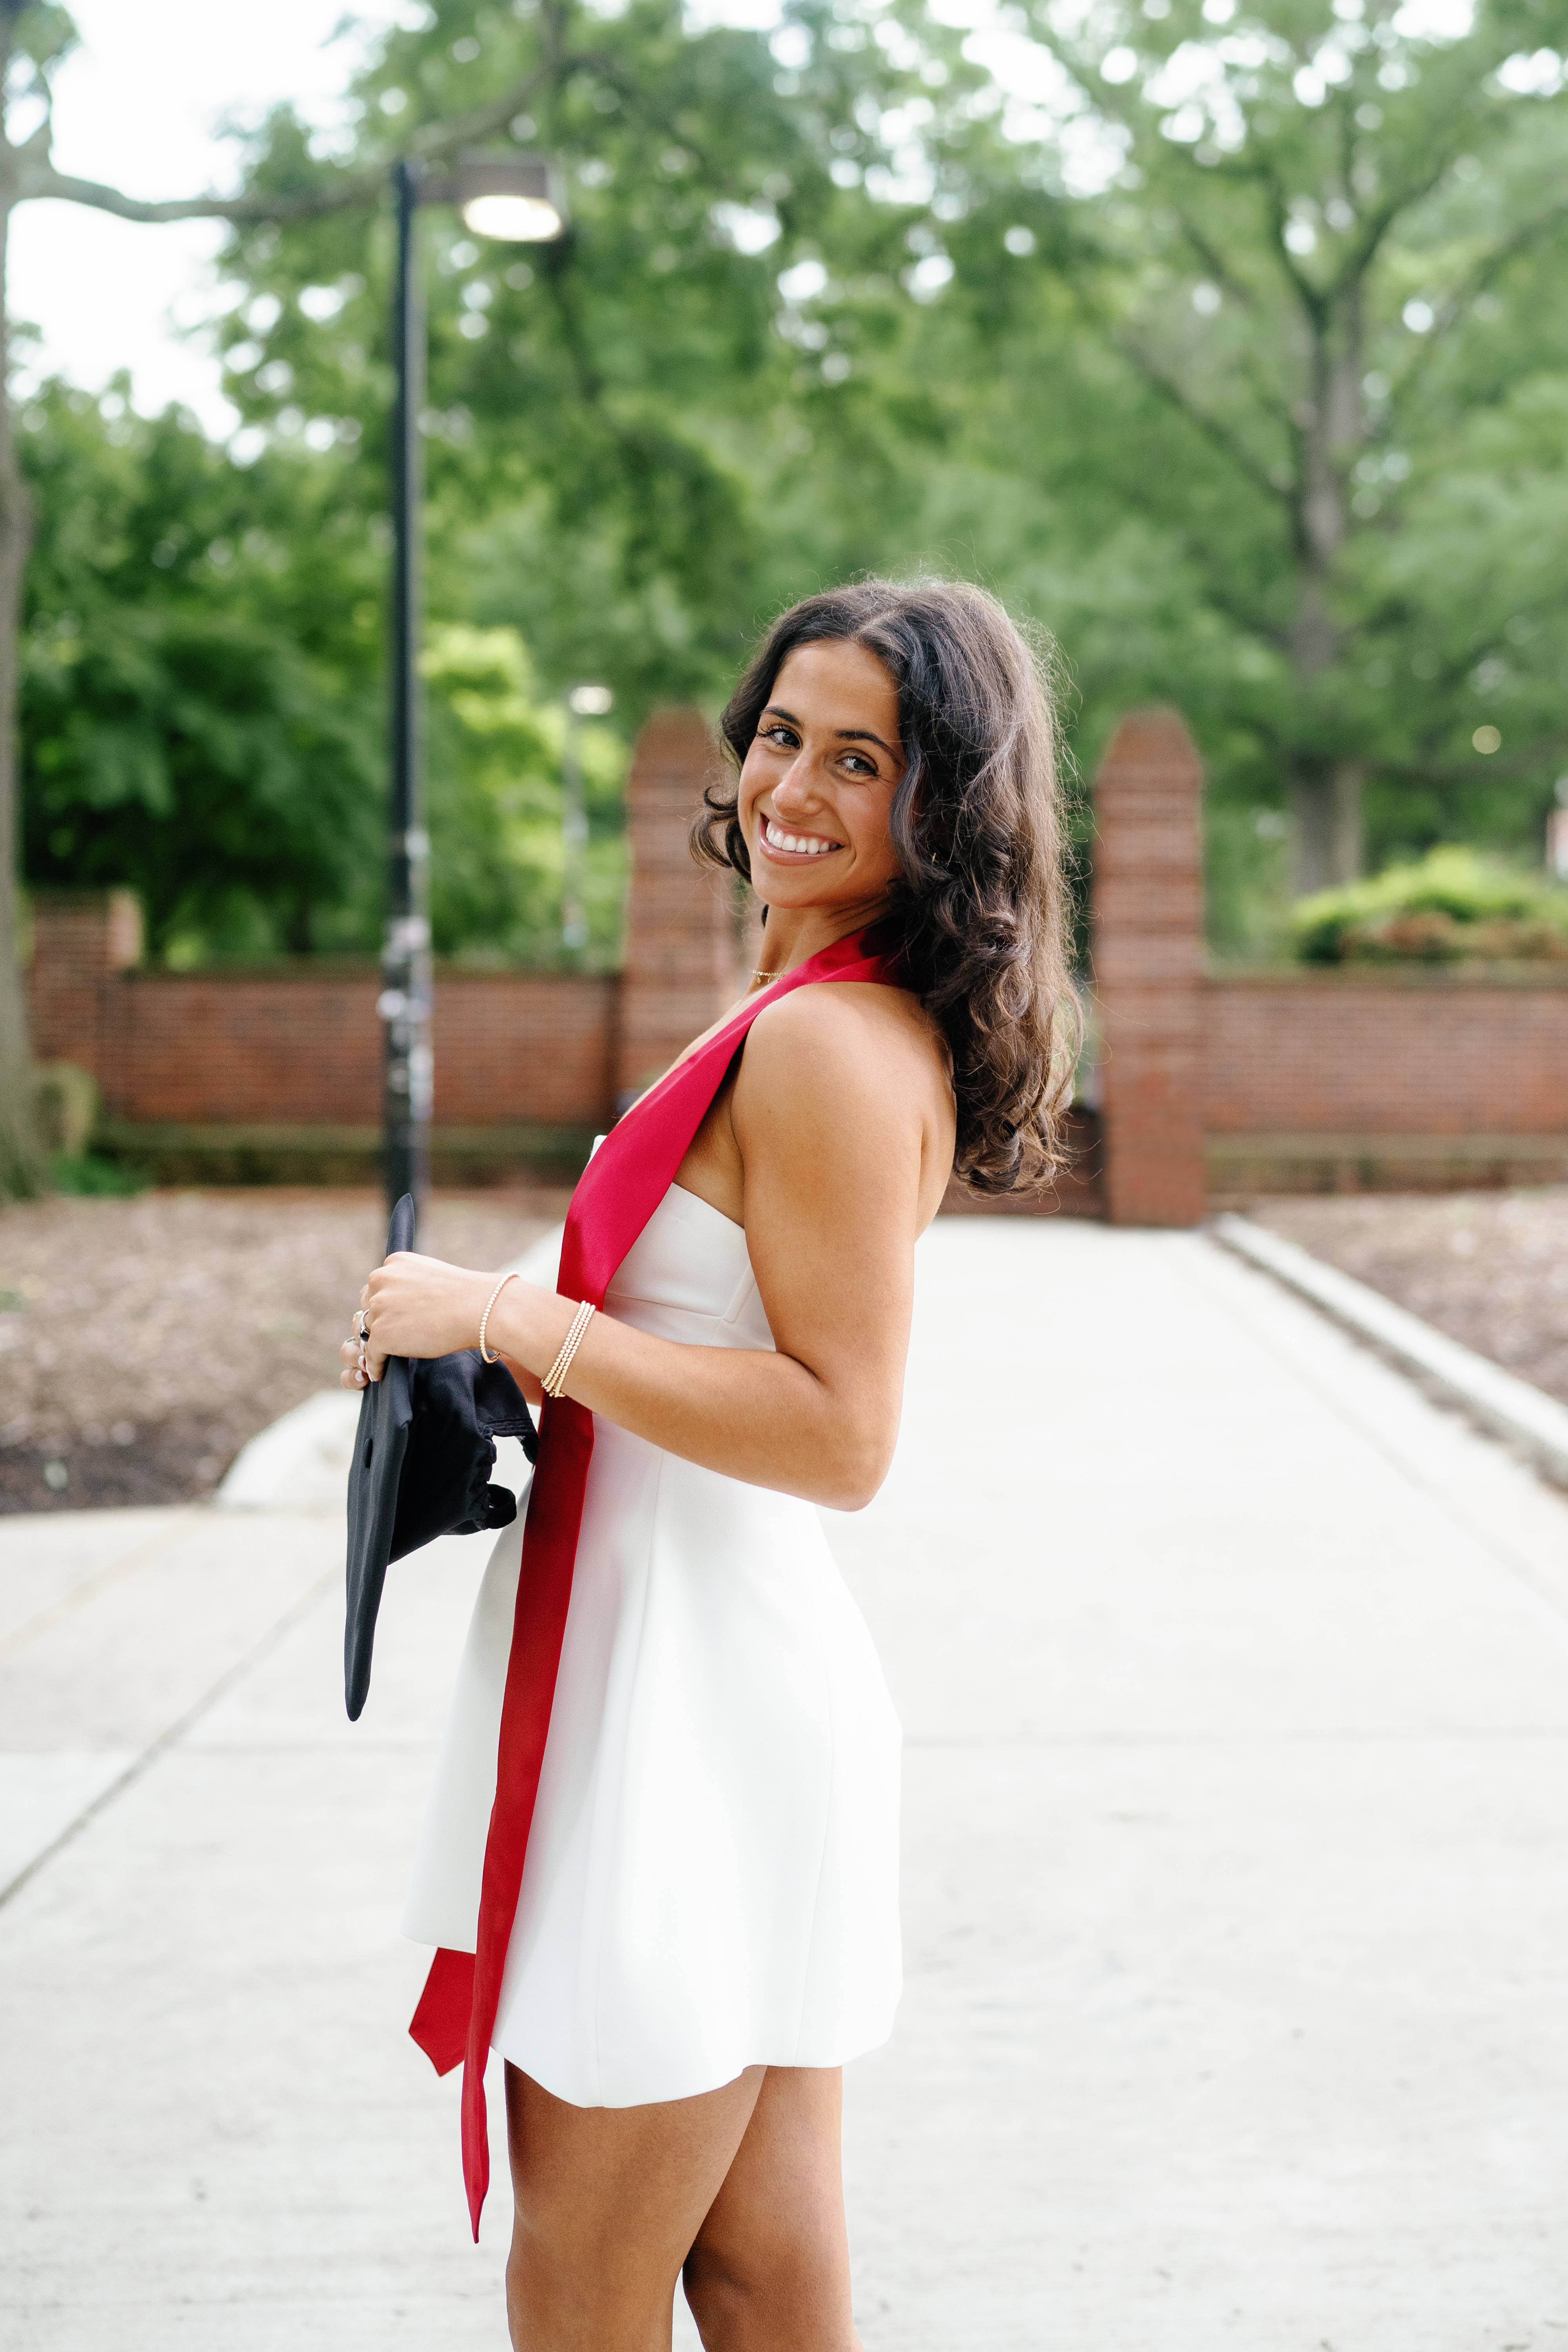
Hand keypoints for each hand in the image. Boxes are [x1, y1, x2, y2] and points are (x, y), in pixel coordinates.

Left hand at [337, 1252, 492, 1388]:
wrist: (479, 1309)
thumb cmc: (465, 1295)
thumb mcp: (430, 1276)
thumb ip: (409, 1284)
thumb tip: (400, 1306)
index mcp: (393, 1262)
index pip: (376, 1287)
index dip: (384, 1305)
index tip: (394, 1319)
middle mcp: (380, 1280)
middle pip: (368, 1308)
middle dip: (378, 1322)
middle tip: (392, 1339)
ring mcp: (379, 1307)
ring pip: (368, 1330)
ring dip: (377, 1343)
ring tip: (384, 1356)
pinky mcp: (382, 1334)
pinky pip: (370, 1354)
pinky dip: (375, 1365)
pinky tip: (380, 1373)